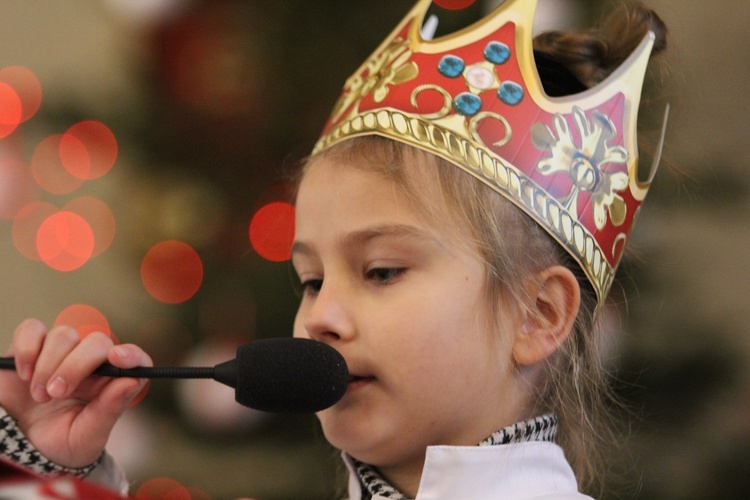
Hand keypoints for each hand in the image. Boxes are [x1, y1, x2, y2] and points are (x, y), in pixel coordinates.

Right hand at [0, 319, 150, 467]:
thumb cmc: (61, 442)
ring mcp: (62, 352)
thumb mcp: (87, 436)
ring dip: (48, 365)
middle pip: (97, 342)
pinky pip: (32, 330)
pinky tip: (23, 374)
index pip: (134, 359)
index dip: (131, 354)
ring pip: (64, 335)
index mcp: (112, 383)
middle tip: (56, 394)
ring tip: (39, 395)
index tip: (117, 357)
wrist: (20, 446)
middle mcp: (91, 363)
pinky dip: (27, 349)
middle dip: (75, 366)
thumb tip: (131, 380)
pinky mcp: (32, 347)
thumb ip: (109, 410)